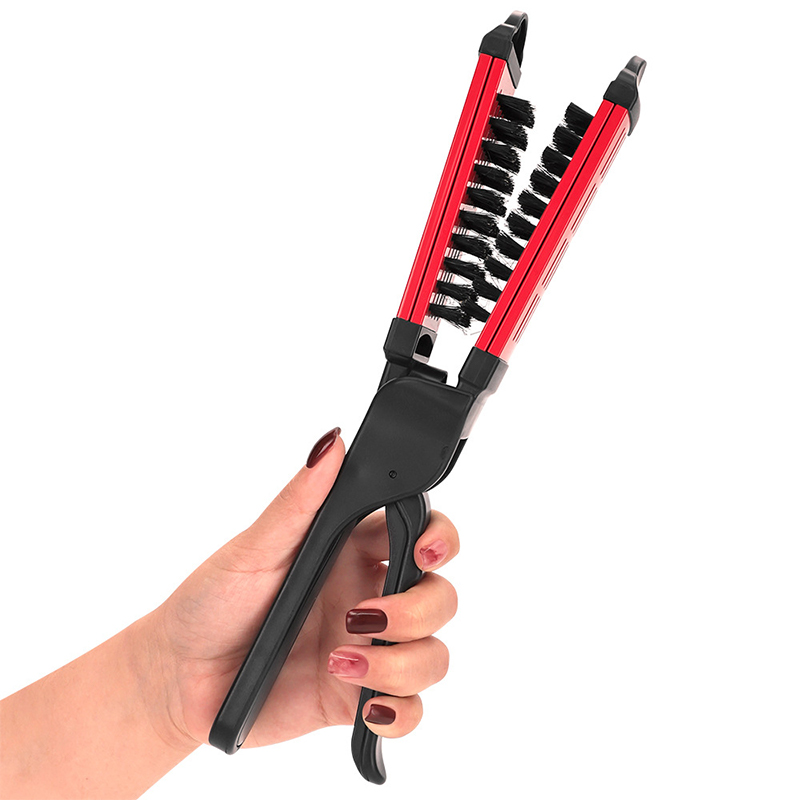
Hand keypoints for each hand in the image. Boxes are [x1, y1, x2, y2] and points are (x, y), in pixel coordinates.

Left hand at [144, 427, 458, 749]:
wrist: (178, 678)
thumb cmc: (210, 602)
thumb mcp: (252, 549)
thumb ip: (298, 502)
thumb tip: (331, 444)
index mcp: (352, 549)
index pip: (422, 532)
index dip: (441, 539)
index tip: (427, 551)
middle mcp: (369, 595)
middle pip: (440, 596)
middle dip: (420, 608)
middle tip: (367, 615)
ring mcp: (367, 648)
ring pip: (433, 654)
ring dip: (404, 663)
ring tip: (344, 663)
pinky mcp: (355, 697)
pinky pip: (409, 710)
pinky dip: (400, 713)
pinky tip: (365, 705)